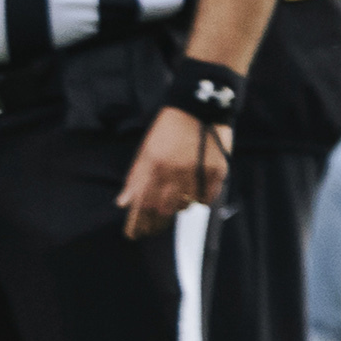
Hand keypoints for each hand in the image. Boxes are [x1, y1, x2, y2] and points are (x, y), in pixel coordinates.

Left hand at [119, 106, 221, 230]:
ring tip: (176, 198)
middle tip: (154, 224)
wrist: (199, 106)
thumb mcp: (146, 149)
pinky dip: (199, 199)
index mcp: (154, 166)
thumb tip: (123, 202)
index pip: (143, 204)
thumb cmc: (168, 129)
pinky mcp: (217, 171)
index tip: (134, 234)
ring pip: (185, 205)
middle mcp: (175, 171)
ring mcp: (198, 172)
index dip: (138, 223)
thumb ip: (135, 177)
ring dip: (178, 206)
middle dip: (157, 220)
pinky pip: (206, 197)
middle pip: (164, 210)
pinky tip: (194, 192)